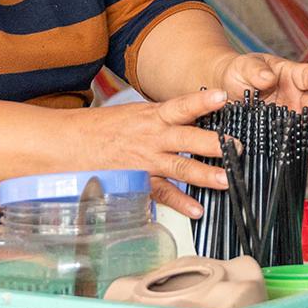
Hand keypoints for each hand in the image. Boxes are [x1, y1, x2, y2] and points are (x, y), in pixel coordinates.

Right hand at [83, 88, 234, 219]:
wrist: (68, 144)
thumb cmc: (105, 127)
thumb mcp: (138, 113)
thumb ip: (167, 116)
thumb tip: (198, 113)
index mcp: (153, 116)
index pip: (181, 106)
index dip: (202, 101)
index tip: (222, 97)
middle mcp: (152, 138)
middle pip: (188, 139)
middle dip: (215, 144)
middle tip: (239, 147)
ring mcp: (146, 162)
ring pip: (180, 168)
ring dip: (205, 175)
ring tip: (227, 181)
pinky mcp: (138, 182)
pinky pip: (162, 193)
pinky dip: (180, 203)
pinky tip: (197, 209)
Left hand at [215, 52, 307, 155]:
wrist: (226, 92)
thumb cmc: (239, 73)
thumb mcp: (244, 67)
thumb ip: (255, 70)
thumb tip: (268, 77)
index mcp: (291, 76)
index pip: (306, 74)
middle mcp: (297, 97)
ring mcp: (292, 118)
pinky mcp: (283, 135)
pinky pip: (296, 145)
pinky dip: (303, 154)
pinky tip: (307, 160)